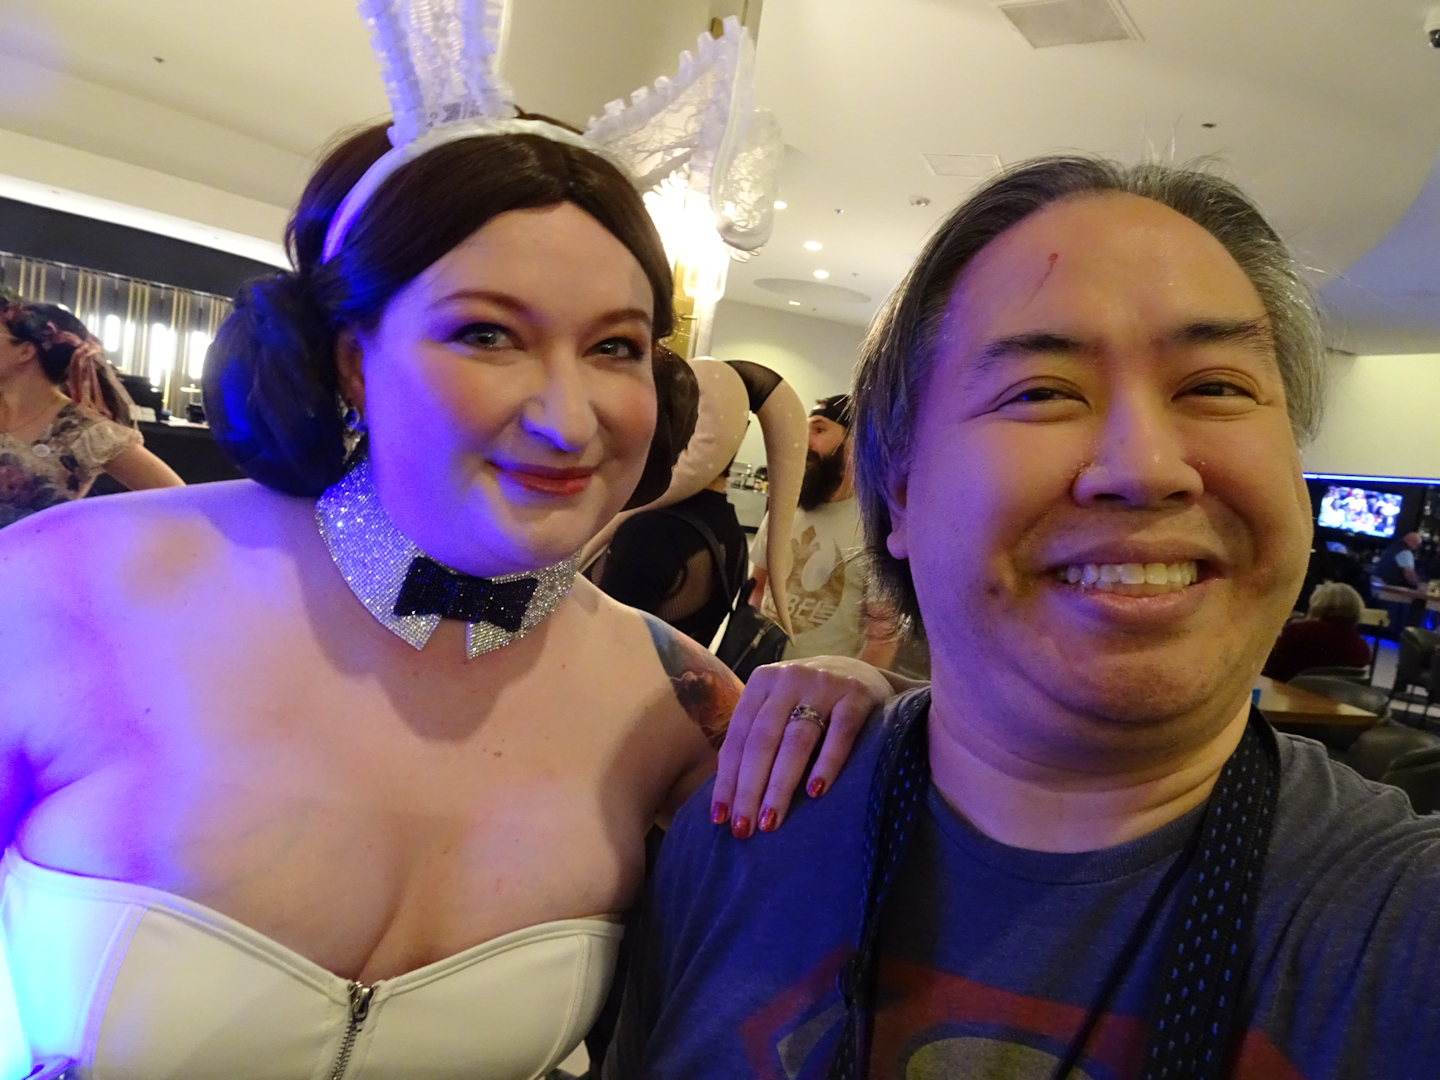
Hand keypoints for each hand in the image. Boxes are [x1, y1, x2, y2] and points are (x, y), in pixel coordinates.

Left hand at [711, 656, 892, 837]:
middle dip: (749, 788)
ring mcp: (824, 685)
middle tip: (744, 829)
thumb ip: (756, 736)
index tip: (720, 818)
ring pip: (797, 740)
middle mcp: (789, 679)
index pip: (738, 737)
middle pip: (763, 740)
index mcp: (762, 682)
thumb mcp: (778, 705)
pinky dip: (827, 764)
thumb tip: (728, 795)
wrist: (863, 672)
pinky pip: (840, 734)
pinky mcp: (856, 696)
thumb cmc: (810, 701)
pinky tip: (815, 792)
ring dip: (780, 784)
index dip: (728, 779)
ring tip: (771, 820)